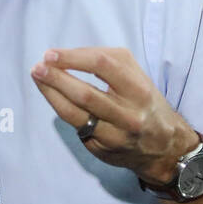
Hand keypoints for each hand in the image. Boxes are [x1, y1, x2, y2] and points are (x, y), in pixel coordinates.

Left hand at [30, 47, 197, 186]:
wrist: (164, 146)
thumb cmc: (144, 101)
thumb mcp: (137, 76)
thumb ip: (108, 62)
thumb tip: (67, 56)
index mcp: (138, 89)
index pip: (102, 66)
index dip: (73, 58)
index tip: (51, 54)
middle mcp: (128, 114)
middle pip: (85, 93)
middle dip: (56, 78)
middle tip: (37, 67)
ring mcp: (115, 135)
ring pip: (76, 113)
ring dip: (52, 94)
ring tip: (38, 78)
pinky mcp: (102, 149)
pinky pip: (76, 127)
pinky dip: (61, 109)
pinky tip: (53, 97)